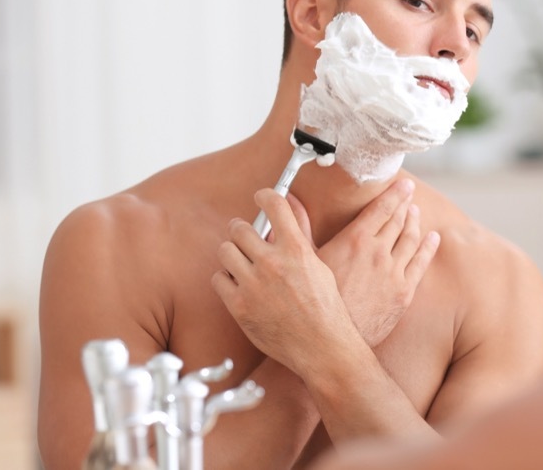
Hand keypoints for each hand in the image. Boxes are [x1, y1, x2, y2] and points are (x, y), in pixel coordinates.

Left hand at [212, 188, 358, 375]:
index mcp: (296, 249)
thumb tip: (291, 202)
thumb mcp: (319, 264)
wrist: (321, 347)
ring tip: (242, 262)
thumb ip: (301, 231)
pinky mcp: (239, 306)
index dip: (264, 196)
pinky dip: (226, 280)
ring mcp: (253, 284)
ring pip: (225, 250)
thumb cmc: (325, 307)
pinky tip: (239, 285)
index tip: (261, 198)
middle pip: (240, 228)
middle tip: (247, 237)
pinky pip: (218, 279)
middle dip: (242, 230)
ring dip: (233, 253)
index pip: (273, 204)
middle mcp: (273, 263)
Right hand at [289, 179, 440, 347]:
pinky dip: (428, 247)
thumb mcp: (304, 260)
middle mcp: (378, 252)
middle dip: (404, 204)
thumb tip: (288, 200)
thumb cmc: (314, 302)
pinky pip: (421, 263)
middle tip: (409, 194)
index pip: (380, 209)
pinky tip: (432, 239)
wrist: (332, 341)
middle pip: (398, 220)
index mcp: (354, 240)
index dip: (394, 193)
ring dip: (414, 222)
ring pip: (411, 239)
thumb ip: (299, 225)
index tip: (403, 183)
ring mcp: (393, 272)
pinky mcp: (403, 292)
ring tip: (415, 212)